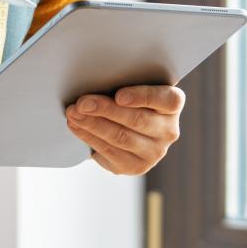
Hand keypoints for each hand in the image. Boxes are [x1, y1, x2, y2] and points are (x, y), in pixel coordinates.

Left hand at [65, 84, 185, 175]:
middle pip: (138, 120)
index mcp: (172, 104)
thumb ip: (122, 82)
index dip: (143, 97)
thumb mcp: (131, 86)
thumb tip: (93, 81)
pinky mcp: (136, 166)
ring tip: (74, 113)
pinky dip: (89, 137)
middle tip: (82, 103)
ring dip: (93, 124)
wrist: (124, 127)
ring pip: (121, 137)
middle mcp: (169, 130)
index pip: (168, 100)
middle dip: (106, 110)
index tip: (119, 95)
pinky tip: (76, 126)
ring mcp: (155, 152)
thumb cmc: (126, 98)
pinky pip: (110, 151)